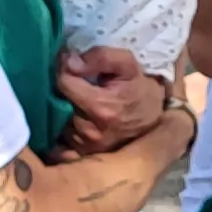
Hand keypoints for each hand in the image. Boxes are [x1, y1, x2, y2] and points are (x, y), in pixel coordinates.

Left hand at [52, 48, 168, 155]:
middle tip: (76, 82)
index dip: (65, 68)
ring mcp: (85, 145)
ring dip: (63, 105)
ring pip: (58, 118)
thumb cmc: (138, 88)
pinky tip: (77, 113)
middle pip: (58, 101)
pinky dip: (65, 122)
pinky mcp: (82, 153)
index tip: (72, 64)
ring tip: (78, 98)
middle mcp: (91, 130)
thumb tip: (69, 61)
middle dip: (64, 88)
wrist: (153, 119)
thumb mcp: (128, 65)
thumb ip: (101, 57)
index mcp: (102, 107)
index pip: (64, 83)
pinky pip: (61, 134)